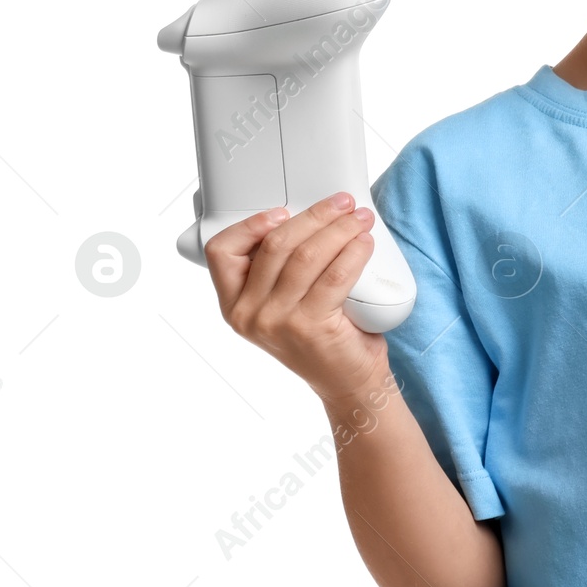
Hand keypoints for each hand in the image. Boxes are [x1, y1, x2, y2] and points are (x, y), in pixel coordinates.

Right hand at [204, 192, 390, 404]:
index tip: (282, 210)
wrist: (347, 382)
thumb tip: (308, 217)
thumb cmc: (320, 335)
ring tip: (360, 219)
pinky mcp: (311, 327)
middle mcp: (248, 314)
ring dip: (339, 229)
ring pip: (307, 255)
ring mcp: (277, 322)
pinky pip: (335, 275)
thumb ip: (279, 270)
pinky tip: (365, 243)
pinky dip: (353, 252)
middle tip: (342, 204)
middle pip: (276, 245)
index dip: (250, 225)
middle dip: (314, 216)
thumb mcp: (282, 303)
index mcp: (234, 304)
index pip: (221, 252)